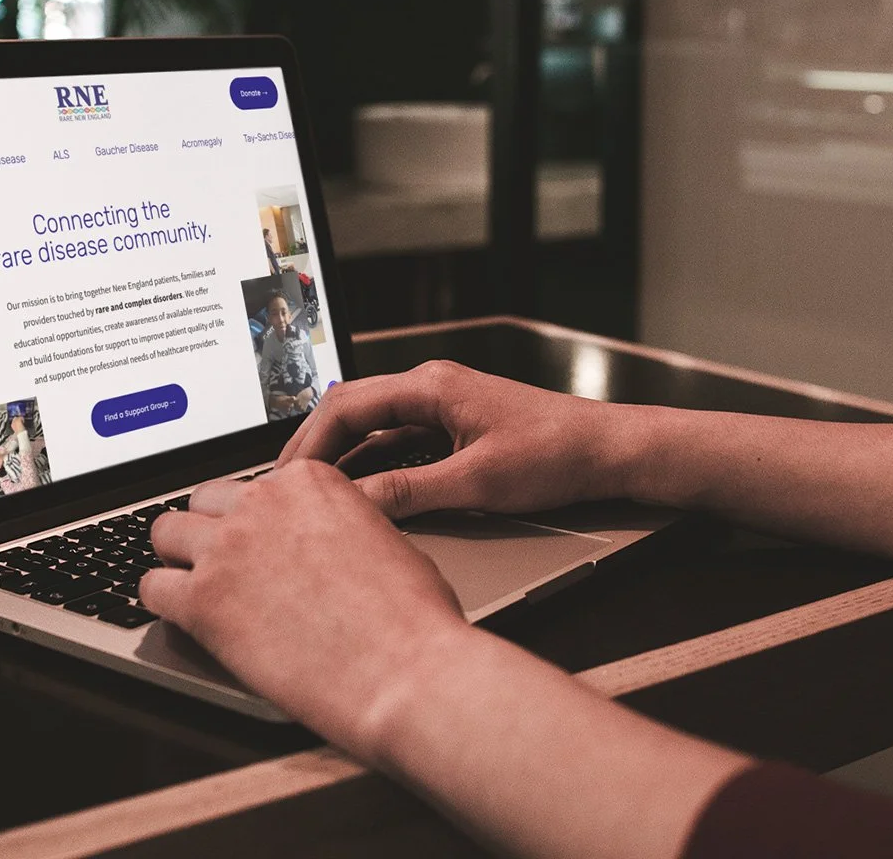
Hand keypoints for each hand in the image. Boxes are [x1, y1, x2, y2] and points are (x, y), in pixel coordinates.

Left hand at [139, 462, 467, 758]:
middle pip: (205, 501)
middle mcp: (261, 502)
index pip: (255, 486)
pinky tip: (182, 618)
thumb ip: (339, 525)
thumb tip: (326, 543)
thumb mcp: (381, 537)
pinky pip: (152, 588)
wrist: (402, 667)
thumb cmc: (410, 613)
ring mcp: (227, 548)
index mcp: (307, 481)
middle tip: (227, 565)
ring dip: (179, 558)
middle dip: (212, 529)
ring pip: (166, 532)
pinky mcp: (202, 600)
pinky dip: (162, 601)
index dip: (257, 519)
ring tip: (196, 587)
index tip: (262, 543)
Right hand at [277, 360, 625, 519]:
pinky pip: (396, 442)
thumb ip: (409, 492)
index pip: (347, 406)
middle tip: (284, 488)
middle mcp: (431, 388)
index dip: (309, 444)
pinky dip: (371, 465)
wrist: (608, 452)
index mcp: (431, 386)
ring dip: (340, 458)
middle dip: (315, 448)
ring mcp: (442, 408)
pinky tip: (356, 492)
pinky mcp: (453, 429)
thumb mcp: (476, 482)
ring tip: (311, 494)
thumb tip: (354, 505)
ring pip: (372, 428)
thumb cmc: (555, 454)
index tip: (286, 480)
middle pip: (351, 411)